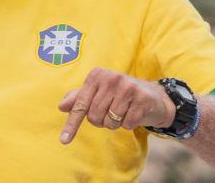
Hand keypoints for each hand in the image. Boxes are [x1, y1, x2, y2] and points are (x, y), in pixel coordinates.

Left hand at [57, 68, 174, 143]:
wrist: (152, 95)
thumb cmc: (119, 95)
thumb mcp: (98, 93)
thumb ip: (79, 98)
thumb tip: (61, 106)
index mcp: (96, 75)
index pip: (80, 104)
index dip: (72, 124)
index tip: (64, 140)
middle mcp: (111, 78)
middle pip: (94, 116)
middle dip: (101, 121)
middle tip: (111, 112)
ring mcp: (127, 87)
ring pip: (110, 122)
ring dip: (115, 123)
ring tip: (123, 111)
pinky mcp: (142, 98)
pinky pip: (126, 124)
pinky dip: (129, 124)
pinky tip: (134, 113)